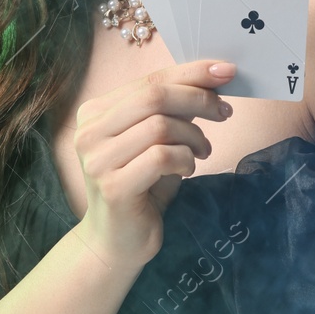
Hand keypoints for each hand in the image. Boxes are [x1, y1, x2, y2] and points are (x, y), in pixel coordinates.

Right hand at [71, 60, 234, 269]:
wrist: (117, 241)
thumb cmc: (141, 187)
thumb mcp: (154, 141)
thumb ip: (170, 110)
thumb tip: (213, 78)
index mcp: (95, 112)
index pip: (149, 81)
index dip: (190, 73)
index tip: (225, 71)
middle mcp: (89, 131)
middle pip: (154, 97)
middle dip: (197, 99)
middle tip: (224, 111)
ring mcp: (98, 160)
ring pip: (160, 126)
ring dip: (194, 136)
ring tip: (203, 150)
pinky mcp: (113, 187)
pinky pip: (162, 157)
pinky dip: (185, 159)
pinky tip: (187, 170)